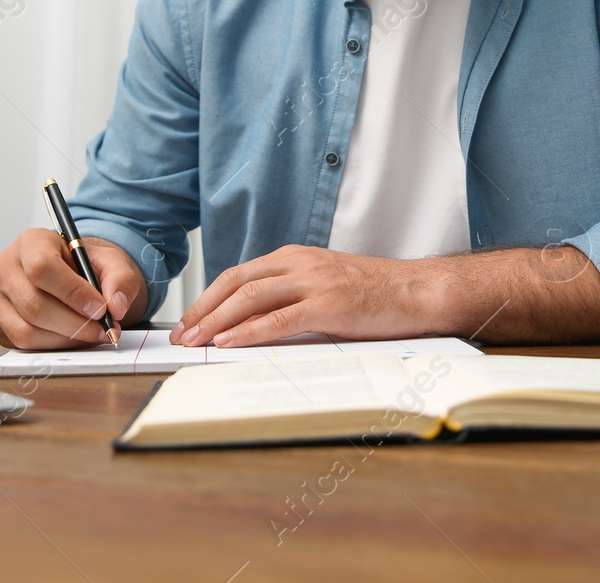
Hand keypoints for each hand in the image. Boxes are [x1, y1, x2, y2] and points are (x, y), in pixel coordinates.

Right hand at [0, 228, 148, 349]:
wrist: (71, 274)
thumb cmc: (85, 266)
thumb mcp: (110, 263)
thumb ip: (120, 280)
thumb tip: (116, 307)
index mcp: (31, 242)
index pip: (43, 268)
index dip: (73, 293)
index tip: (100, 309)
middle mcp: (4, 267)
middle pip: (34, 305)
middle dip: (75, 324)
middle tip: (103, 330)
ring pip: (27, 330)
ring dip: (65, 339)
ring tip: (91, 334)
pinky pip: (21, 344)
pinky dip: (52, 346)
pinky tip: (71, 337)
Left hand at [171, 245, 433, 347]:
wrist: (417, 291)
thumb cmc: (374, 294)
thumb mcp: (324, 285)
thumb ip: (290, 296)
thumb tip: (250, 324)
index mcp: (295, 257)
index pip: (238, 274)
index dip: (208, 298)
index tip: (189, 321)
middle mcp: (299, 263)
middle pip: (236, 282)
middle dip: (203, 310)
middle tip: (181, 335)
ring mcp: (314, 282)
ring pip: (251, 297)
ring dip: (216, 321)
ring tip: (196, 341)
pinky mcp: (328, 305)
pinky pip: (279, 319)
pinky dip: (249, 331)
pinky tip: (230, 342)